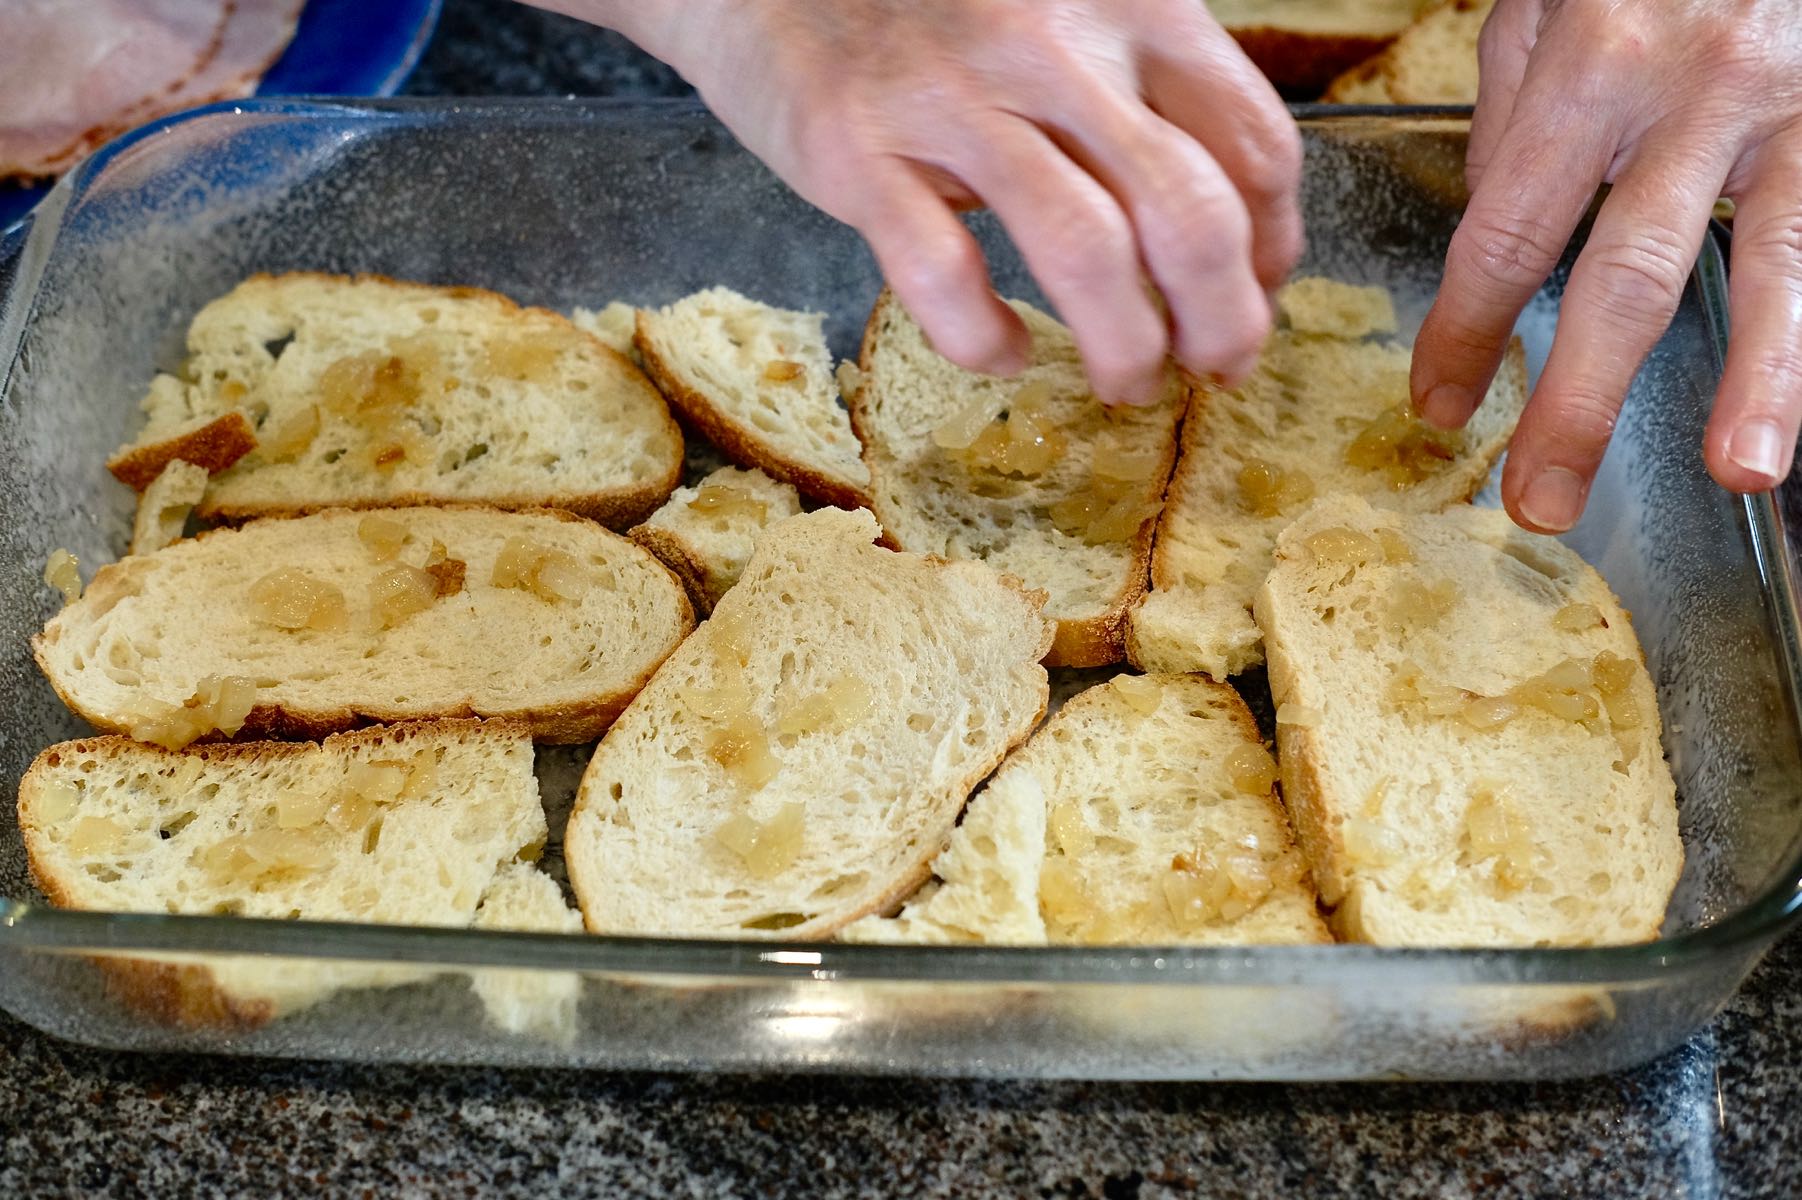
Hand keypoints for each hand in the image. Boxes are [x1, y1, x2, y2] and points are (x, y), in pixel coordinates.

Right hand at [555, 0, 1302, 404]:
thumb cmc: (935, 9)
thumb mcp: (1067, 16)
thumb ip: (1147, 98)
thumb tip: (1236, 235)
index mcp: (1130, 3)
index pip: (1252, 143)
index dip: (1275, 245)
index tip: (1257, 295)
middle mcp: (1055, 44)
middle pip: (1188, 212)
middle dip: (1223, 319)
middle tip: (1214, 367)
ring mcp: (955, 99)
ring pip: (1087, 253)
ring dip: (1126, 346)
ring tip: (1126, 381)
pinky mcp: (861, 150)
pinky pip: (946, 276)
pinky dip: (985, 338)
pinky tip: (999, 351)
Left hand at [1411, 0, 1801, 531]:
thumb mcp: (1542, 5)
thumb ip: (1511, 120)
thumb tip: (1492, 235)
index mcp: (1589, 66)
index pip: (1505, 236)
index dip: (1466, 333)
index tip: (1440, 402)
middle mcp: (1693, 93)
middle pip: (1625, 278)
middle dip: (1577, 403)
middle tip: (1538, 499)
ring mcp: (1791, 106)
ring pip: (1772, 262)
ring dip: (1759, 380)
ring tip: (1742, 472)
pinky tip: (1800, 401)